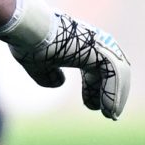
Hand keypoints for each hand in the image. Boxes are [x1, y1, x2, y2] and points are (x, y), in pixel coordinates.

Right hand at [0, 1, 132, 119]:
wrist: (28, 29)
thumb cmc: (29, 42)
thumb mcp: (38, 64)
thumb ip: (48, 74)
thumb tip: (59, 83)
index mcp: (79, 44)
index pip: (95, 68)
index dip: (93, 88)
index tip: (91, 106)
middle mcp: (92, 42)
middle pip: (110, 71)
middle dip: (109, 92)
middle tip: (107, 112)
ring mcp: (98, 44)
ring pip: (117, 73)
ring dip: (115, 96)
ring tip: (111, 115)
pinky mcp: (99, 50)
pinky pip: (114, 75)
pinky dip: (113, 94)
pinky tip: (108, 110)